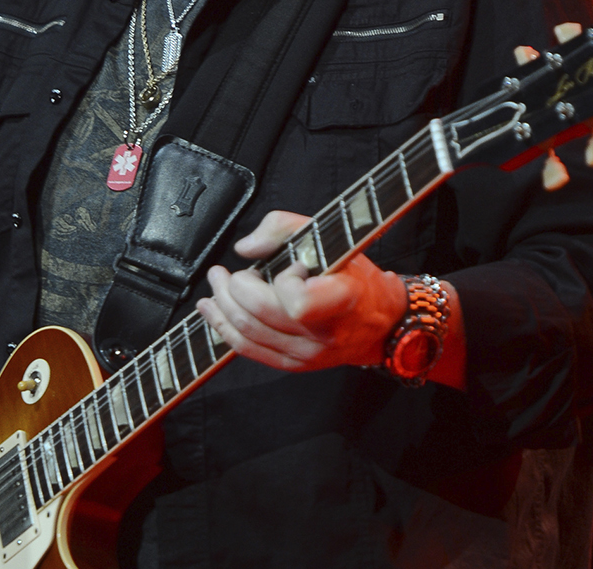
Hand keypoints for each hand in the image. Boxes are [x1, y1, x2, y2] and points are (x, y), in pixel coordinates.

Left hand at [195, 210, 404, 371]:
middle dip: (233, 288)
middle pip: (259, 315)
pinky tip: (212, 310)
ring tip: (217, 284)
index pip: (298, 303)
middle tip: (225, 272)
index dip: (282, 282)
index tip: (289, 268)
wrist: (381, 321)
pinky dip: (223, 328)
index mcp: (341, 300)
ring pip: (247, 333)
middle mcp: (324, 335)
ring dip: (221, 305)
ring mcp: (308, 354)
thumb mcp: (329, 238)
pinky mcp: (295, 365)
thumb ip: (284, 228)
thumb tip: (246, 248)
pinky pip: (249, 350)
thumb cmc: (355, 277)